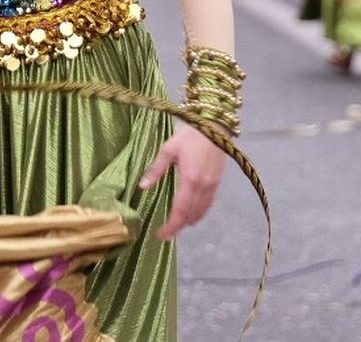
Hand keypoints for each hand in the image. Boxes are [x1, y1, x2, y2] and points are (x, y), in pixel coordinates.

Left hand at [139, 124, 224, 240]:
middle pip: (191, 215)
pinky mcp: (218, 183)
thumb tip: (142, 187)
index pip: (180, 210)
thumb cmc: (190, 136)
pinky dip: (199, 213)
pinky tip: (191, 213)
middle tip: (165, 234)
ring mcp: (213, 186)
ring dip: (189, 221)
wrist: (215, 126)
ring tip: (176, 225)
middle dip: (179, 227)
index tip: (161, 235)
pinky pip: (209, 204)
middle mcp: (204, 187)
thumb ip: (156, 170)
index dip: (172, 225)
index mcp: (190, 180)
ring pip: (202, 212)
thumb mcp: (168, 149)